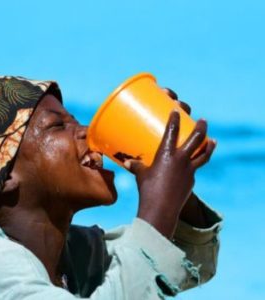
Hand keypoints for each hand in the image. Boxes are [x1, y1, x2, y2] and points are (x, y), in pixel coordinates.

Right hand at [123, 96, 215, 237]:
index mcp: (166, 154)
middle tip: (203, 120)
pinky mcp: (191, 181)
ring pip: (203, 154)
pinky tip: (195, 164)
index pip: (172, 131)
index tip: (176, 111)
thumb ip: (136, 166)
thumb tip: (127, 162)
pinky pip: (196, 169)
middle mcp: (181, 160)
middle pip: (196, 139)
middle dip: (201, 128)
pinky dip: (197, 163)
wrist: (161, 209)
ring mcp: (189, 171)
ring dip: (208, 145)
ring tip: (212, 140)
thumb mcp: (140, 175)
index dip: (175, 119)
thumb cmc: (147, 190)